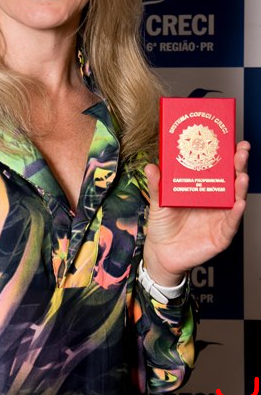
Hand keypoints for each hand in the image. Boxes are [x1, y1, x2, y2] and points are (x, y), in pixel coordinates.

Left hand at [142, 141, 249, 285]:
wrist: (161, 254)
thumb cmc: (163, 226)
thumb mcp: (158, 202)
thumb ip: (157, 185)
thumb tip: (152, 166)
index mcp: (202, 190)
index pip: (217, 169)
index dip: (225, 155)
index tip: (231, 140)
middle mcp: (214, 201)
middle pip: (231, 180)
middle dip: (238, 164)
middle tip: (241, 151)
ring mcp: (220, 217)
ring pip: (236, 199)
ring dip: (240, 186)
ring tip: (241, 176)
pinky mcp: (221, 235)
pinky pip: (231, 223)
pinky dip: (236, 213)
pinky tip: (239, 203)